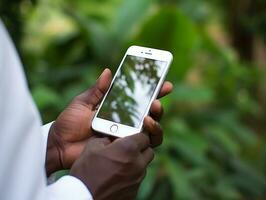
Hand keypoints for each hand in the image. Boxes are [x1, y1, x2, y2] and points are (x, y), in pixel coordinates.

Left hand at [45, 68, 172, 174]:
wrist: (59, 145)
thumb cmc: (69, 122)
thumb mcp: (82, 102)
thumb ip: (97, 90)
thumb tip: (107, 71)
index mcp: (116, 109)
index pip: (138, 99)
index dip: (152, 91)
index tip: (163, 81)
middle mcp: (125, 122)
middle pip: (149, 114)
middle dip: (157, 105)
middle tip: (157, 100)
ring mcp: (126, 136)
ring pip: (150, 130)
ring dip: (155, 121)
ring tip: (150, 114)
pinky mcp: (124, 149)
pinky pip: (142, 145)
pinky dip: (147, 136)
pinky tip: (144, 128)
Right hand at [70, 133, 153, 199]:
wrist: (83, 198)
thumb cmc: (86, 172)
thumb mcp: (91, 147)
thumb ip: (105, 138)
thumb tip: (110, 138)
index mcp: (128, 149)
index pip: (144, 137)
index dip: (137, 135)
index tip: (130, 137)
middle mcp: (137, 164)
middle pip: (148, 152)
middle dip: (140, 148)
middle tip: (127, 149)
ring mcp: (137, 179)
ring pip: (143, 166)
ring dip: (135, 162)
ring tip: (119, 164)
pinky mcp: (134, 192)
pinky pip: (137, 179)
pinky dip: (130, 176)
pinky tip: (116, 177)